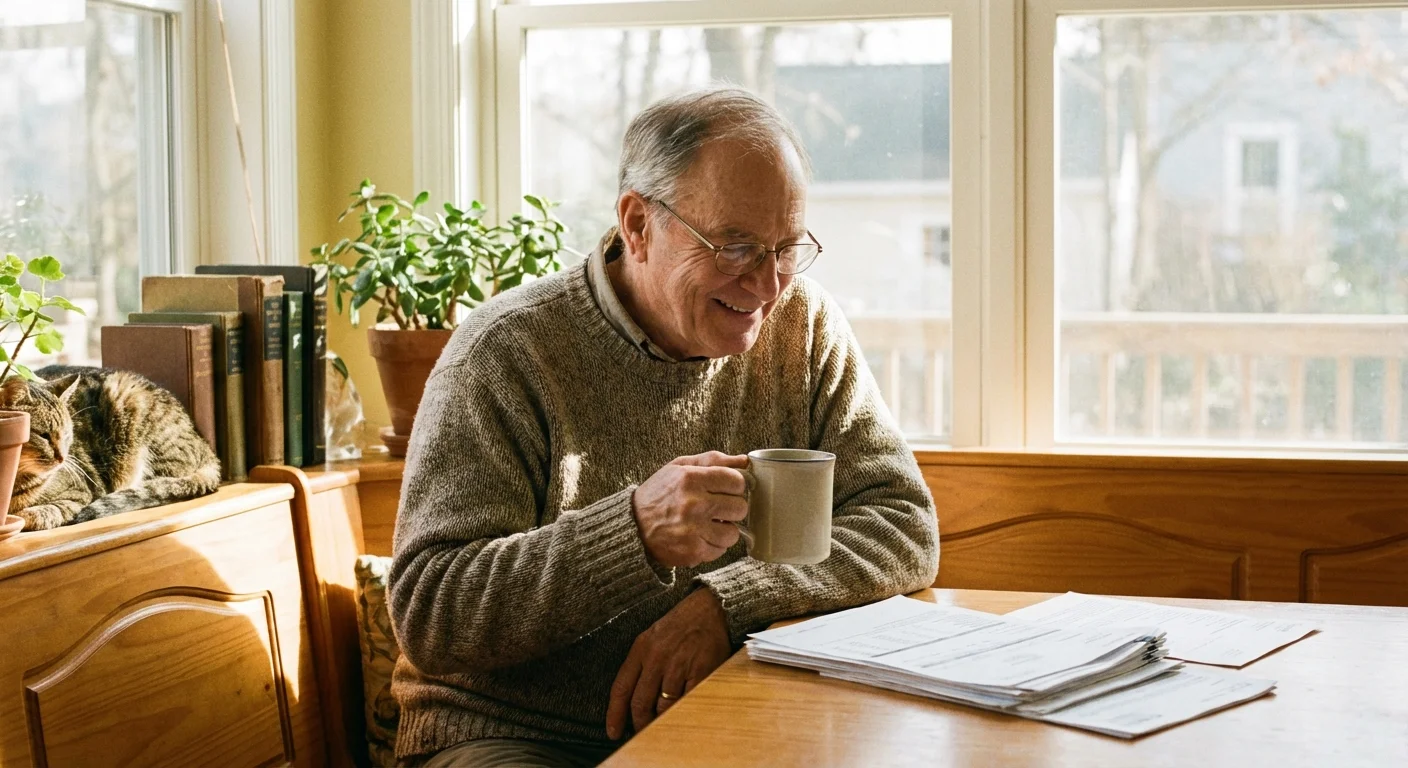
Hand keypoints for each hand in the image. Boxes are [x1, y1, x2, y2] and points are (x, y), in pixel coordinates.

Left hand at [606, 587, 732, 739]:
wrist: (711, 609)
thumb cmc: (680, 626)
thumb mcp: (652, 638)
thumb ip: (641, 666)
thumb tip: (632, 701)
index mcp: (641, 649)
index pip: (621, 688)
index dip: (615, 714)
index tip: (613, 732)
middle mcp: (657, 658)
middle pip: (640, 703)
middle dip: (640, 724)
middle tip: (642, 733)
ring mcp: (679, 665)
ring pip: (663, 707)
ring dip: (662, 721)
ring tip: (664, 725)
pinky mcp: (701, 671)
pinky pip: (687, 702)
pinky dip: (683, 712)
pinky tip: (682, 714)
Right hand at [632, 451, 748, 567]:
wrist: (632, 525)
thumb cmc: (659, 493)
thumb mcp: (680, 467)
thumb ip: (713, 460)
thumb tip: (745, 460)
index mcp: (691, 479)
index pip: (737, 481)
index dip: (735, 485)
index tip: (727, 489)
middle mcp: (694, 504)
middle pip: (740, 508)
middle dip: (732, 508)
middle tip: (719, 508)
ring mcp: (694, 530)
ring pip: (733, 533)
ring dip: (725, 529)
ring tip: (710, 524)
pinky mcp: (692, 552)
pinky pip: (720, 550)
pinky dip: (713, 545)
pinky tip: (700, 536)